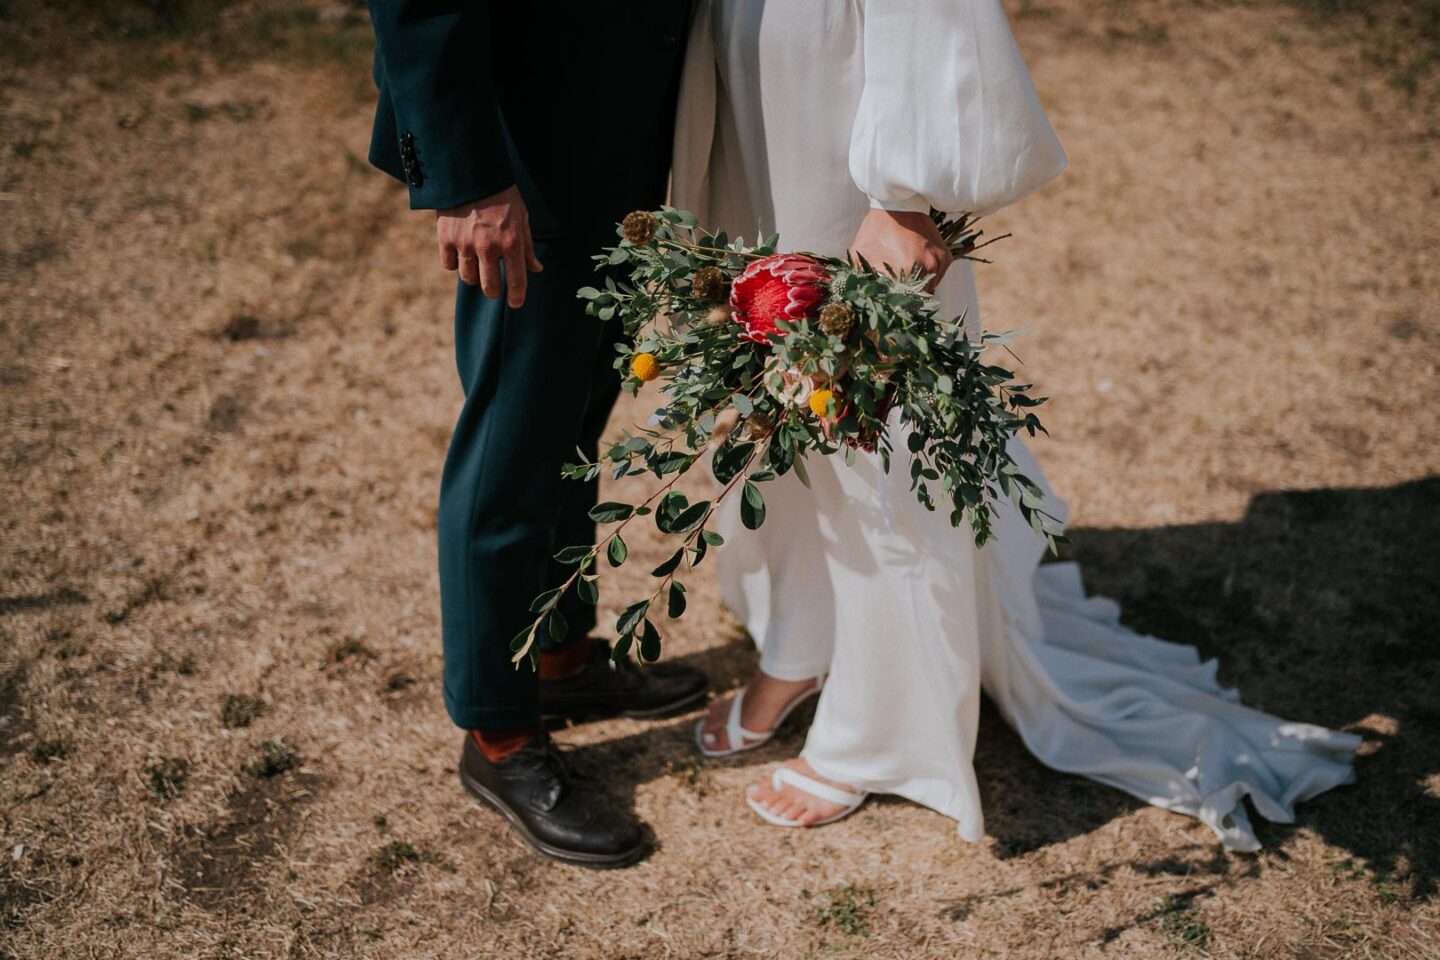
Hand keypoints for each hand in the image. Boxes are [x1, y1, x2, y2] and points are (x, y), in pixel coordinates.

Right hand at [436, 185, 543, 307]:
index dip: (517, 297)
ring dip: (474, 275)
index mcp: (511, 242)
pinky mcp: (445, 238)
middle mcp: (488, 247)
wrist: (471, 172)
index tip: (515, 303)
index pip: (516, 280)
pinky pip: (448, 265)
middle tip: (494, 288)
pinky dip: (454, 262)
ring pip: (468, 278)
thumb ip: (527, 246)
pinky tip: (459, 252)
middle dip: (493, 291)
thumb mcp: (521, 217)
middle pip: (490, 287)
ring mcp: (465, 244)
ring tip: (476, 264)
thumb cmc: (502, 195)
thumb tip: (536, 269)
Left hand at [848, 208, 952, 292]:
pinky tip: (914, 265)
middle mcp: (929, 266)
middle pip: (918, 298)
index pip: (904, 302)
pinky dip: (927, 276)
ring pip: (929, 288)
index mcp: (908, 268)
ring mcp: (940, 262)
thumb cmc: (876, 229)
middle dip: (906, 298)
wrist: (898, 204)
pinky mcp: (946, 257)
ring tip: (903, 276)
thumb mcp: (861, 254)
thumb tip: (857, 299)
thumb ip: (860, 279)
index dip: (894, 305)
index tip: (886, 302)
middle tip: (894, 292)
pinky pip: (937, 277)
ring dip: (917, 287)